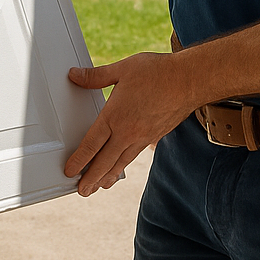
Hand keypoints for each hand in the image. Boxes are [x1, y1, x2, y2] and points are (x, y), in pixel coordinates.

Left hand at [64, 52, 198, 195]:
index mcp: (114, 116)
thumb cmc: (158, 72)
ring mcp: (142, 137)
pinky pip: (134, 156)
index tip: (69, 171)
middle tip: (81, 190)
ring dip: (107, 177)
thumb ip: (96, 76)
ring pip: (120, 163)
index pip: (91, 145)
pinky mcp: (154, 137)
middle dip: (91, 179)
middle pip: (104, 162)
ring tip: (99, 186)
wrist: (189, 81)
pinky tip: (120, 167)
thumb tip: (75, 75)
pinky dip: (123, 165)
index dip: (78, 161)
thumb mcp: (122, 69)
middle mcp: (127, 132)